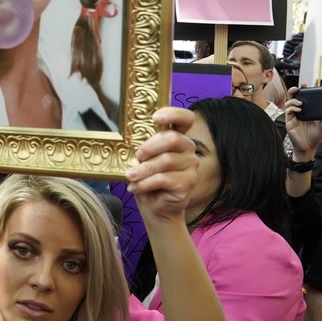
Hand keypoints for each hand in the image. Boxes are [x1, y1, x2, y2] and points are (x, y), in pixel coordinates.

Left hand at [125, 107, 197, 222]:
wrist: (155, 206)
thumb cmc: (147, 178)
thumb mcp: (142, 159)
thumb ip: (143, 147)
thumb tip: (130, 140)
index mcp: (177, 137)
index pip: (185, 118)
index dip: (173, 114)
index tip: (156, 117)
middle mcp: (188, 148)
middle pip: (173, 138)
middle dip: (150, 147)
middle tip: (137, 157)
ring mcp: (191, 166)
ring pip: (166, 161)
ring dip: (143, 169)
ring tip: (130, 176)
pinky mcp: (188, 183)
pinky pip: (164, 178)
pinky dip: (146, 183)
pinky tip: (135, 187)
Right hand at [284, 86, 321, 157]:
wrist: (307, 148)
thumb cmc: (313, 138)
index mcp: (308, 112)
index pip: (308, 98)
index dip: (310, 90)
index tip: (314, 81)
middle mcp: (299, 112)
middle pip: (295, 97)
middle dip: (296, 90)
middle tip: (300, 87)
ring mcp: (293, 116)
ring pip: (289, 103)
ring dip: (294, 100)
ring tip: (301, 103)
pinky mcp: (289, 122)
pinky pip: (288, 111)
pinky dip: (292, 108)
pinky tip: (298, 110)